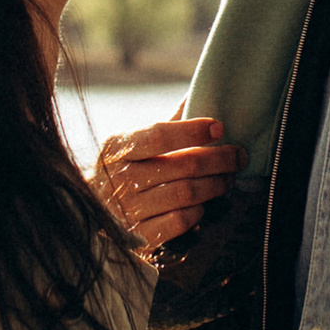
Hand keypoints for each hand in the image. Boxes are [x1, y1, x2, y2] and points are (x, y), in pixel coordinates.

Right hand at [93, 115, 240, 258]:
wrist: (91, 212)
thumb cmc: (123, 169)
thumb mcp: (133, 142)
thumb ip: (167, 122)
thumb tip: (197, 93)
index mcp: (119, 148)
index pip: (160, 135)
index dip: (193, 131)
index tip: (219, 128)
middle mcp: (121, 178)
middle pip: (183, 166)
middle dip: (219, 159)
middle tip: (238, 155)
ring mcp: (129, 209)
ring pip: (186, 194)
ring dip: (216, 185)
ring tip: (228, 178)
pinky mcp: (139, 236)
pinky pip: (179, 222)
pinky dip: (198, 212)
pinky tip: (204, 204)